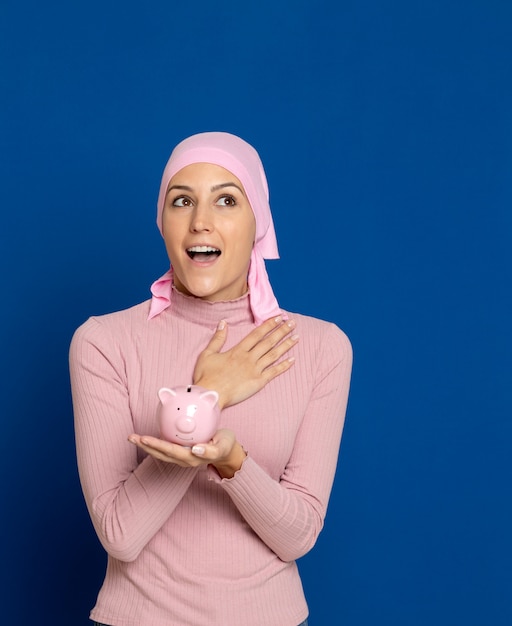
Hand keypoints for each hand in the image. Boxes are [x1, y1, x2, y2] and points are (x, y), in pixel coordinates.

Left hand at [128, 429, 244, 476]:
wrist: (228, 451)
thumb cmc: (225, 445)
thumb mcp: (223, 446)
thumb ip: (211, 450)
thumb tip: (195, 449)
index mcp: (192, 458)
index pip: (171, 451)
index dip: (157, 444)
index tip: (145, 438)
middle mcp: (184, 460)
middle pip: (161, 454)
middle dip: (146, 446)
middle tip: (132, 437)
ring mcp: (181, 458)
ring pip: (160, 453)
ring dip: (146, 446)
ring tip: (133, 438)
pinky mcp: (180, 454)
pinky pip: (164, 450)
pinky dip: (153, 444)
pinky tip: (145, 438)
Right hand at [193, 315, 297, 408]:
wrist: (210, 395)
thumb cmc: (206, 376)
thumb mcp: (208, 353)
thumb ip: (217, 338)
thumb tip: (223, 323)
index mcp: (238, 350)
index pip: (257, 334)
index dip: (269, 325)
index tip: (279, 317)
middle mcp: (249, 358)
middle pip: (268, 342)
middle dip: (282, 331)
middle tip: (293, 323)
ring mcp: (255, 370)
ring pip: (273, 355)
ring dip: (286, 345)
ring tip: (296, 337)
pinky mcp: (258, 382)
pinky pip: (274, 372)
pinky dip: (284, 366)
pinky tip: (293, 360)